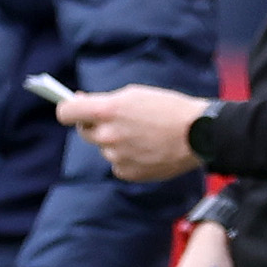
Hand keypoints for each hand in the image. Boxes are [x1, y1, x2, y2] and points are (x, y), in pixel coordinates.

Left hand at [58, 84, 211, 184]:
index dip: (68, 109)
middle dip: (96, 125)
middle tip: (118, 120)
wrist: (201, 134)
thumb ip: (105, 101)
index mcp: (107, 110)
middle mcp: (108, 135)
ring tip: (145, 136)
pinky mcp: (128, 172)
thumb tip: (82, 104)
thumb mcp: (135, 94)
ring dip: (117, 142)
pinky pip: (118, 164)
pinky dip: (128, 158)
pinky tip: (148, 150)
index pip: (65, 112)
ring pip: (105, 148)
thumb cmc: (170, 109)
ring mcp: (117, 156)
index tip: (73, 108)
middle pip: (85, 132)